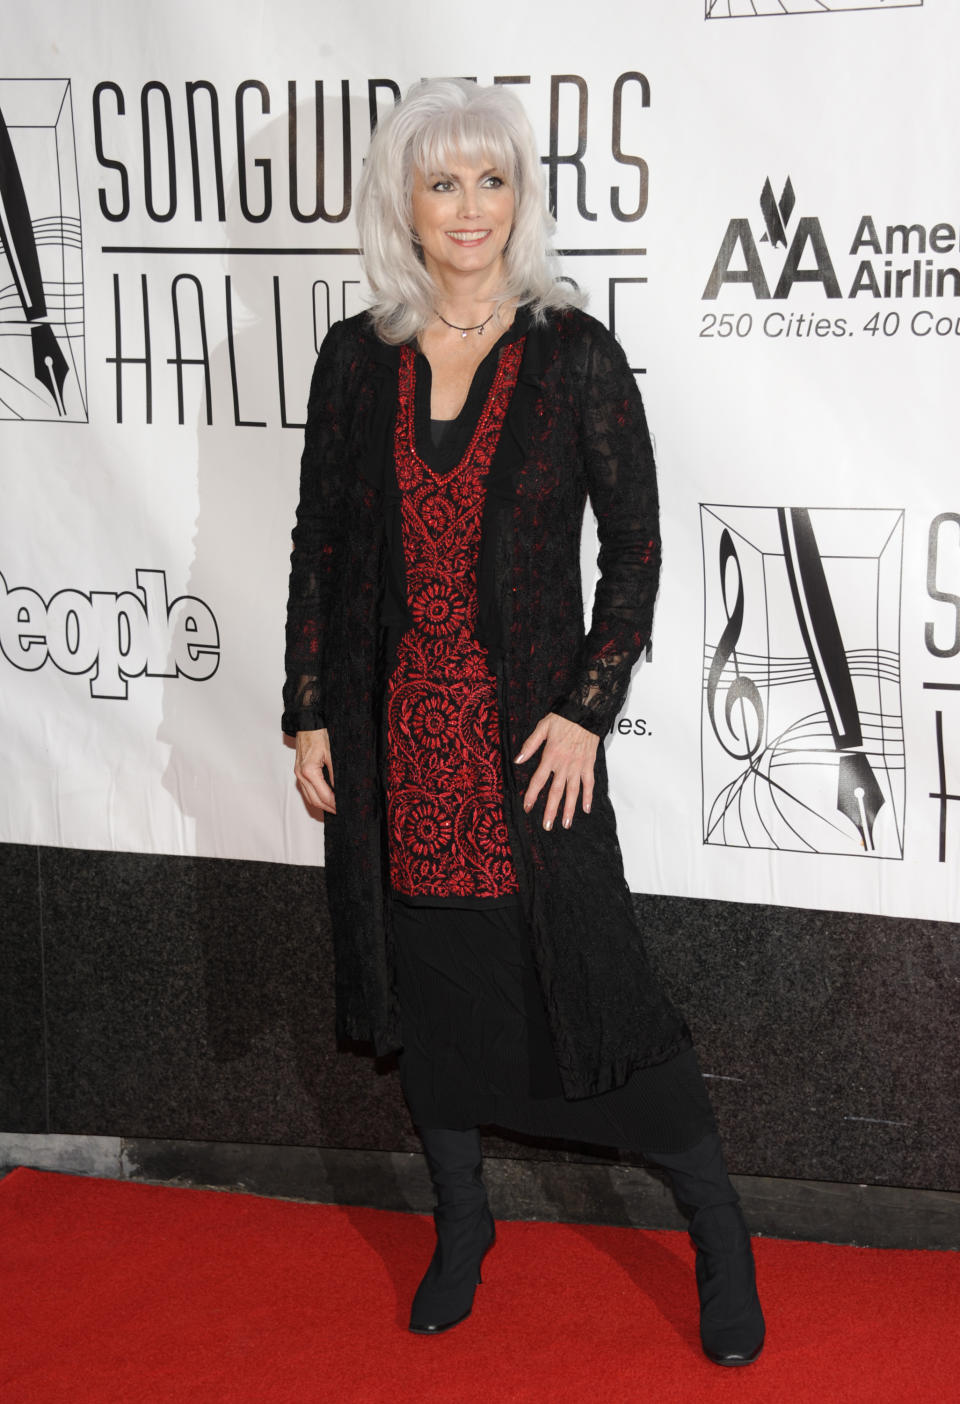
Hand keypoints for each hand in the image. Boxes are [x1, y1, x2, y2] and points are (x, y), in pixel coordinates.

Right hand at [295, 728, 335, 814]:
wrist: (308, 724)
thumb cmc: (319, 735)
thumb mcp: (332, 754)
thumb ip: (335, 774)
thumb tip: (341, 790)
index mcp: (308, 771)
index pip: (324, 795)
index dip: (335, 804)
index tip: (344, 808)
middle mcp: (301, 775)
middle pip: (315, 801)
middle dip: (328, 808)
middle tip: (341, 812)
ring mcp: (298, 774)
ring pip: (309, 798)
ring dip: (322, 805)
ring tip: (334, 808)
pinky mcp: (299, 772)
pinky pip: (307, 790)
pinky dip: (316, 797)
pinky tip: (325, 798)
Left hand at [515, 712, 598, 830]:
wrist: (586, 712)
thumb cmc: (563, 718)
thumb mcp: (542, 727)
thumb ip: (531, 745)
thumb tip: (518, 760)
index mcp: (551, 756)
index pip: (539, 780)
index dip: (532, 795)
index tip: (527, 807)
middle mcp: (564, 764)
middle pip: (556, 791)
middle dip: (550, 810)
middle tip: (547, 826)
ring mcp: (578, 766)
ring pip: (573, 791)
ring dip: (569, 809)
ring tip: (565, 824)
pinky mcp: (589, 764)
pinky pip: (589, 783)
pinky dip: (588, 796)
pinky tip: (585, 809)